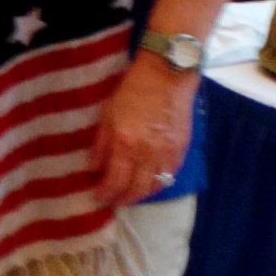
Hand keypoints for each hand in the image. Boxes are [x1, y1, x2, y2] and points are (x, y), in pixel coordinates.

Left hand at [90, 54, 195, 209]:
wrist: (168, 74)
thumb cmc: (133, 90)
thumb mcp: (108, 114)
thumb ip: (101, 144)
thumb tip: (93, 169)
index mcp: (126, 143)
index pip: (114, 181)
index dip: (105, 193)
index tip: (97, 195)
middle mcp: (147, 154)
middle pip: (135, 190)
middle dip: (122, 199)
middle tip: (113, 201)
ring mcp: (167, 153)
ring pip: (154, 187)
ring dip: (140, 195)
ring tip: (129, 195)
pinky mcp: (182, 149)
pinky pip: (169, 176)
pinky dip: (157, 184)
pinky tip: (148, 183)